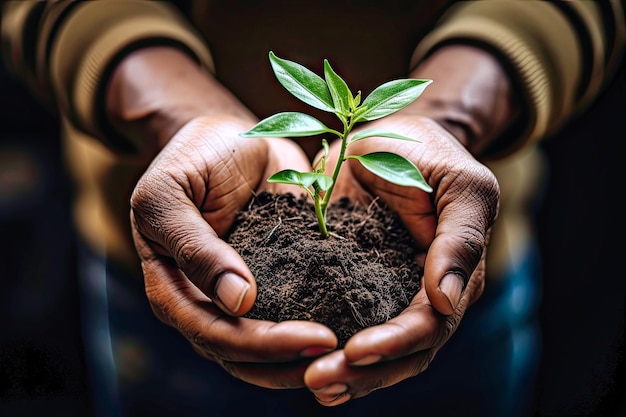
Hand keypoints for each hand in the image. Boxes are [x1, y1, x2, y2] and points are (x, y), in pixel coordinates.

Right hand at [130, 115, 336, 387]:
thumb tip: (237, 302)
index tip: (312, 336)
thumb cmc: (192, 157)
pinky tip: (357, 324)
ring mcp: (241, 295)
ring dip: (306, 356)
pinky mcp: (276, 280)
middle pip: (243, 354)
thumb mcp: (173, 193)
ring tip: (352, 352)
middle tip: (339, 350)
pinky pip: (295, 311)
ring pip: (269, 348)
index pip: (213, 333)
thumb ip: (195, 246)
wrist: (229, 136)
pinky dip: (322, 322)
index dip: (260, 344)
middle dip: (289, 359)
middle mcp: (206, 302)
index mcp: (174, 288)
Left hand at [304, 114, 498, 404]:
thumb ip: (460, 240)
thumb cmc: (431, 157)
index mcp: (452, 278)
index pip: (428, 326)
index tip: (356, 351)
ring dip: (342, 373)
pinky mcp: (347, 282)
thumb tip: (448, 301)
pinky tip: (295, 363)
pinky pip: (338, 321)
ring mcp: (382, 293)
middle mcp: (418, 296)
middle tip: (319, 381)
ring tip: (309, 383)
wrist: (389, 140)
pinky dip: (321, 346)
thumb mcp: (461, 187)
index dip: (395, 343)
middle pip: (398, 353)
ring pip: (370, 351)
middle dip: (362, 373)